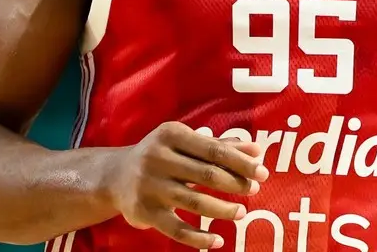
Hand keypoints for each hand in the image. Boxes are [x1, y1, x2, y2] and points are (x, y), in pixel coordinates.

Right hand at [109, 121, 270, 248]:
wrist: (114, 176)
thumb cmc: (161, 155)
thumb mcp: (185, 143)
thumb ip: (219, 146)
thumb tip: (256, 150)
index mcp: (171, 135)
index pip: (214, 149)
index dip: (241, 162)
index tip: (262, 172)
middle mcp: (157, 158)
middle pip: (207, 175)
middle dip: (235, 184)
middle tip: (253, 190)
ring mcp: (150, 186)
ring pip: (195, 203)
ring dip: (223, 210)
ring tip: (241, 212)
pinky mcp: (145, 212)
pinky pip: (177, 229)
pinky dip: (199, 238)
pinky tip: (217, 241)